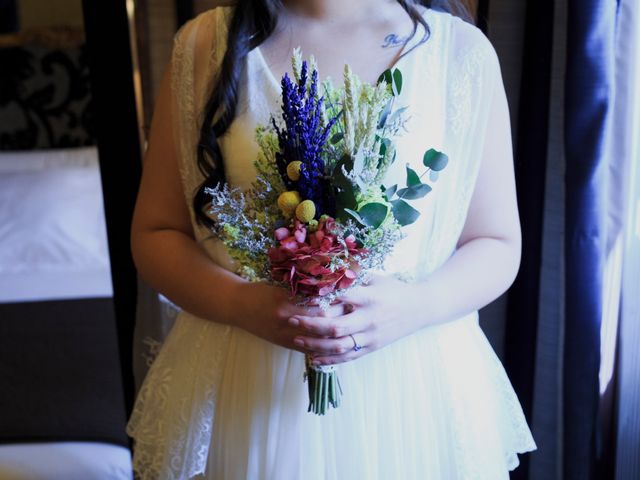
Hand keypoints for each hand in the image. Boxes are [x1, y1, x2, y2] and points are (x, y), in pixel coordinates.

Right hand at [231, 281, 345, 353]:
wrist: (237, 306)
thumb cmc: (260, 290)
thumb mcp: (281, 284)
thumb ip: (304, 288)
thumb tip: (333, 285)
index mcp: (288, 301)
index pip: (320, 303)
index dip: (338, 301)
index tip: (353, 295)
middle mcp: (288, 319)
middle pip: (322, 321)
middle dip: (341, 317)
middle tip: (357, 310)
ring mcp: (286, 334)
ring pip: (319, 339)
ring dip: (335, 334)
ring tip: (352, 326)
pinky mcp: (285, 344)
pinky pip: (310, 348)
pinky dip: (324, 345)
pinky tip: (337, 341)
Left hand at [287, 274, 421, 365]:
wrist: (420, 308)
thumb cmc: (394, 290)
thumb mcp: (375, 278)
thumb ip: (352, 279)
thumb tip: (323, 274)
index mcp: (369, 297)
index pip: (340, 299)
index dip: (319, 298)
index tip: (300, 297)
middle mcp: (369, 318)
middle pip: (336, 327)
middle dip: (311, 325)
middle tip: (292, 320)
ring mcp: (371, 336)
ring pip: (339, 346)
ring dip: (315, 345)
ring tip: (297, 340)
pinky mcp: (372, 347)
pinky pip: (348, 357)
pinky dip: (329, 359)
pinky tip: (313, 358)